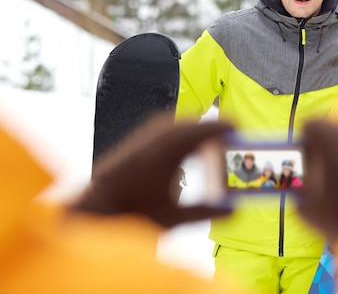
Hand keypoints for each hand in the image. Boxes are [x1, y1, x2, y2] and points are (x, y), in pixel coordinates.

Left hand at [73, 115, 234, 227]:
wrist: (94, 207)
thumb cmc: (131, 212)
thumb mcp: (174, 217)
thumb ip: (208, 212)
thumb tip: (235, 210)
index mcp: (172, 149)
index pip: (209, 127)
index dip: (229, 128)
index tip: (242, 131)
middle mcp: (159, 135)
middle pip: (197, 123)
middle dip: (215, 132)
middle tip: (231, 142)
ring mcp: (147, 133)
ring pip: (182, 122)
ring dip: (198, 132)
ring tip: (212, 146)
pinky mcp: (140, 137)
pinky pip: (169, 126)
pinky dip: (184, 134)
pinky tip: (187, 150)